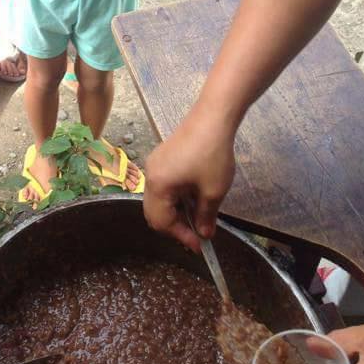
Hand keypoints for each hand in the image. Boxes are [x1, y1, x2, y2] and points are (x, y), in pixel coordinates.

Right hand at [143, 102, 235, 250]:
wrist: (212, 118)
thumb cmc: (211, 155)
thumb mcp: (213, 191)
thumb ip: (205, 216)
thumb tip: (204, 234)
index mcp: (158, 185)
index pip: (161, 222)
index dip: (181, 236)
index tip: (200, 245)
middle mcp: (150, 175)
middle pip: (154, 212)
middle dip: (175, 225)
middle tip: (197, 232)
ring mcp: (155, 164)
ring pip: (159, 198)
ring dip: (176, 210)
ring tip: (199, 213)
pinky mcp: (162, 156)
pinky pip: (163, 184)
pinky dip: (175, 196)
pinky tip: (193, 194)